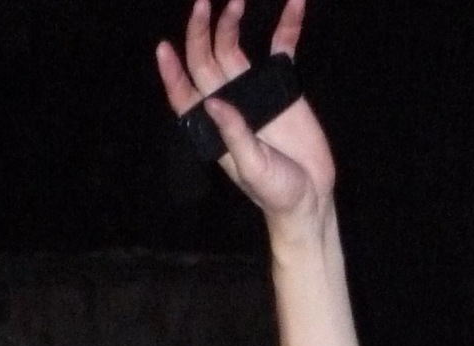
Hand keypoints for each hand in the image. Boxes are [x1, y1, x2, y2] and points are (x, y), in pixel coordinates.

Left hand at [157, 0, 335, 229]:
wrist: (310, 197)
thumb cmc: (277, 192)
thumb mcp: (253, 168)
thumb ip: (234, 135)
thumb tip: (212, 102)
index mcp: (215, 126)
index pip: (186, 95)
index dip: (172, 73)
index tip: (163, 48)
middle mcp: (229, 103)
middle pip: (206, 59)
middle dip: (200, 31)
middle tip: (203, 3)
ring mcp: (254, 92)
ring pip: (234, 47)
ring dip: (230, 23)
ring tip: (235, 0)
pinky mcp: (281, 86)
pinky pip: (282, 48)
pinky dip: (288, 25)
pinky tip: (295, 3)